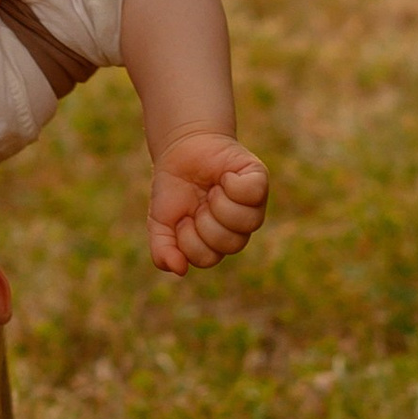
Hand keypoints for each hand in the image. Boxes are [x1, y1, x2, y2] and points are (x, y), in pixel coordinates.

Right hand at [147, 131, 270, 278]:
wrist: (180, 149)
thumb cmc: (174, 189)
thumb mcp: (159, 223)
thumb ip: (162, 250)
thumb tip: (180, 269)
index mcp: (217, 242)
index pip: (208, 258)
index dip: (190, 239)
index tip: (183, 218)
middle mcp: (238, 228)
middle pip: (231, 244)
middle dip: (206, 221)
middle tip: (198, 203)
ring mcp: (252, 206)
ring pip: (247, 222)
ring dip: (221, 204)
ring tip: (212, 190)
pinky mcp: (258, 181)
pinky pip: (254, 193)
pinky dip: (234, 184)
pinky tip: (224, 177)